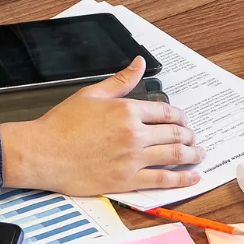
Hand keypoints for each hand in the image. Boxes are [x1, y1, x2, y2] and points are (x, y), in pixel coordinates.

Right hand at [0, 57, 202, 196]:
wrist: (44, 152)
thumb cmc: (63, 124)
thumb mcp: (92, 94)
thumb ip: (121, 80)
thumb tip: (139, 63)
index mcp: (126, 110)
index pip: (165, 112)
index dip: (180, 117)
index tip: (183, 121)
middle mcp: (133, 134)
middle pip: (174, 133)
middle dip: (189, 135)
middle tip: (194, 138)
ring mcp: (132, 159)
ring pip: (173, 156)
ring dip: (191, 155)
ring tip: (199, 154)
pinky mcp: (126, 180)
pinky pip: (162, 180)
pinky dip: (181, 179)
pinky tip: (192, 177)